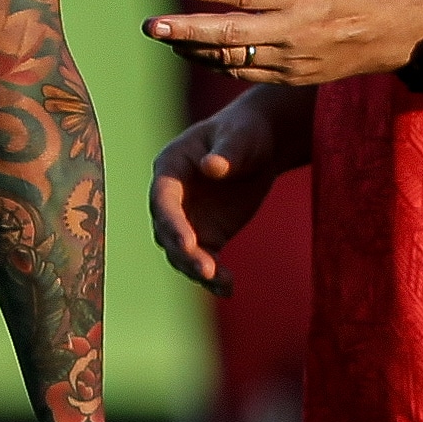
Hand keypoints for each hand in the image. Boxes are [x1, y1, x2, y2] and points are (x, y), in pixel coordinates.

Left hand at [144, 0, 422, 88]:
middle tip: (150, 24)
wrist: (395, 31)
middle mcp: (295, 28)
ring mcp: (293, 57)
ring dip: (195, 48)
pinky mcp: (293, 76)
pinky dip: (218, 63)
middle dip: (187, 30)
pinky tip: (194, 50)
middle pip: (232, 33)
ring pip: (234, 57)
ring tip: (163, 37)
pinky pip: (248, 73)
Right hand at [148, 91, 291, 294]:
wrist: (260, 145)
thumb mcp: (239, 137)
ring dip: (197, 270)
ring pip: (182, 252)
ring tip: (223, 283)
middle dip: (184, 253)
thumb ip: (226, 153)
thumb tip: (210, 167)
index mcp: (171, 167)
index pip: (162, 200)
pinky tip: (229, 289)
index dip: (171, 222)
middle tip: (207, 270)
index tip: (187, 243)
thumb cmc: (245, 132)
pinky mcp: (208, 234)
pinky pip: (205, 259)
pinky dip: (214, 277)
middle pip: (167, 231)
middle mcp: (172, 197)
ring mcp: (188, 219)